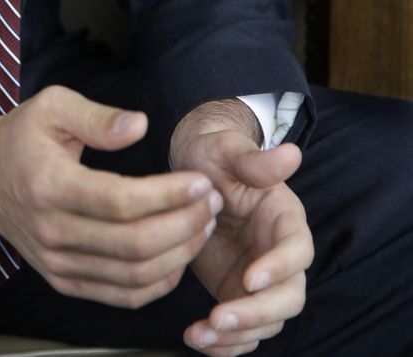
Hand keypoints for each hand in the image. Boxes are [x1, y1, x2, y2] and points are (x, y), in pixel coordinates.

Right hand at [0, 86, 222, 309]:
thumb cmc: (20, 137)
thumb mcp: (53, 105)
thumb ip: (98, 117)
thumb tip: (140, 125)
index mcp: (49, 184)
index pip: (120, 201)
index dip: (169, 195)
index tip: (201, 181)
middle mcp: (52, 231)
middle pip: (133, 244)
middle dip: (184, 225)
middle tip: (213, 202)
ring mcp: (57, 262)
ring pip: (132, 275)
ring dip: (179, 255)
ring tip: (203, 224)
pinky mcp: (64, 280)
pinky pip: (120, 295)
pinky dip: (157, 283)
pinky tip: (178, 256)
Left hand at [170, 110, 312, 355]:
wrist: (192, 176)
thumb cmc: (213, 156)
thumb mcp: (228, 150)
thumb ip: (257, 161)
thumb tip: (292, 153)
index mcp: (285, 218)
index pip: (297, 250)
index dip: (279, 267)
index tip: (248, 278)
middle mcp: (279, 254)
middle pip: (289, 297)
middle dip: (257, 313)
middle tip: (220, 317)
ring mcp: (261, 279)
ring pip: (266, 321)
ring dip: (238, 334)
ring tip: (201, 334)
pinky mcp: (238, 294)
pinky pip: (242, 330)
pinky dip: (224, 344)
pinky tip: (197, 340)